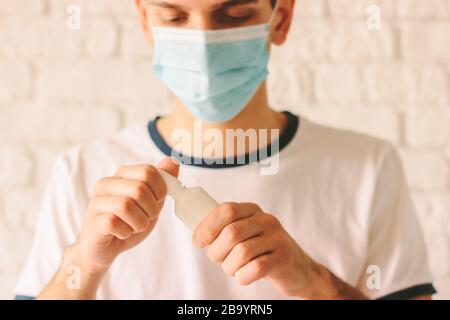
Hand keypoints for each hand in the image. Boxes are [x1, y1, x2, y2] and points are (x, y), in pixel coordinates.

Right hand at [74, 157, 178, 274]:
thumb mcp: (151, 200)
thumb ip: (163, 181)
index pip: (147, 170)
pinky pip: (114, 222)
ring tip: (135, 226)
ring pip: (126, 205)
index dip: (160, 190)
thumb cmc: (128, 222)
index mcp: (122, 175)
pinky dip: (126, 232)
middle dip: (151, 209)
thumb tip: (173, 160)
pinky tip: (122, 233)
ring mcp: (97, 202)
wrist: (104, 248)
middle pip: (139, 188)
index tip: (157, 202)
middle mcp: (106, 183)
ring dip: (139, 222)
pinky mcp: (93, 220)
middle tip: (146, 218)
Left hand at [192, 202, 322, 297]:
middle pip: (231, 233)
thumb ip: (226, 229)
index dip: (208, 226)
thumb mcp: (247, 233)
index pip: (226, 210)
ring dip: (230, 267)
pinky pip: (255, 268)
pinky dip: (243, 276)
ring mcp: (277, 239)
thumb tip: (199, 236)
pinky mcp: (283, 258)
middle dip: (217, 251)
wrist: (298, 269)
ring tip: (234, 269)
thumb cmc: (264, 251)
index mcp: (253, 211)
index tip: (199, 241)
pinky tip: (245, 276)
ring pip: (241, 252)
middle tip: (219, 260)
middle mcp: (266, 220)